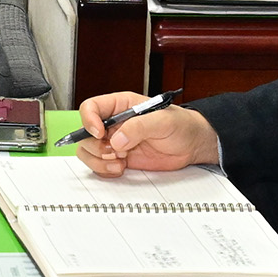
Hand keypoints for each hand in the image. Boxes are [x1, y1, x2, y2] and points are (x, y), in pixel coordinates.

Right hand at [71, 92, 220, 176]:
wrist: (192, 145)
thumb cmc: (181, 125)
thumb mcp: (163, 120)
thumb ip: (139, 127)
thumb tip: (117, 140)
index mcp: (120, 106)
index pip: (91, 107)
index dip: (89, 120)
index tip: (100, 133)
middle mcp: (113, 124)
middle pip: (85, 133)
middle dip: (96, 146)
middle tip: (115, 152)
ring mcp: (115, 143)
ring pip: (88, 151)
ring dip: (99, 161)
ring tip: (120, 162)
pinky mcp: (119, 159)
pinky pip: (99, 166)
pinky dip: (105, 170)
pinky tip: (121, 169)